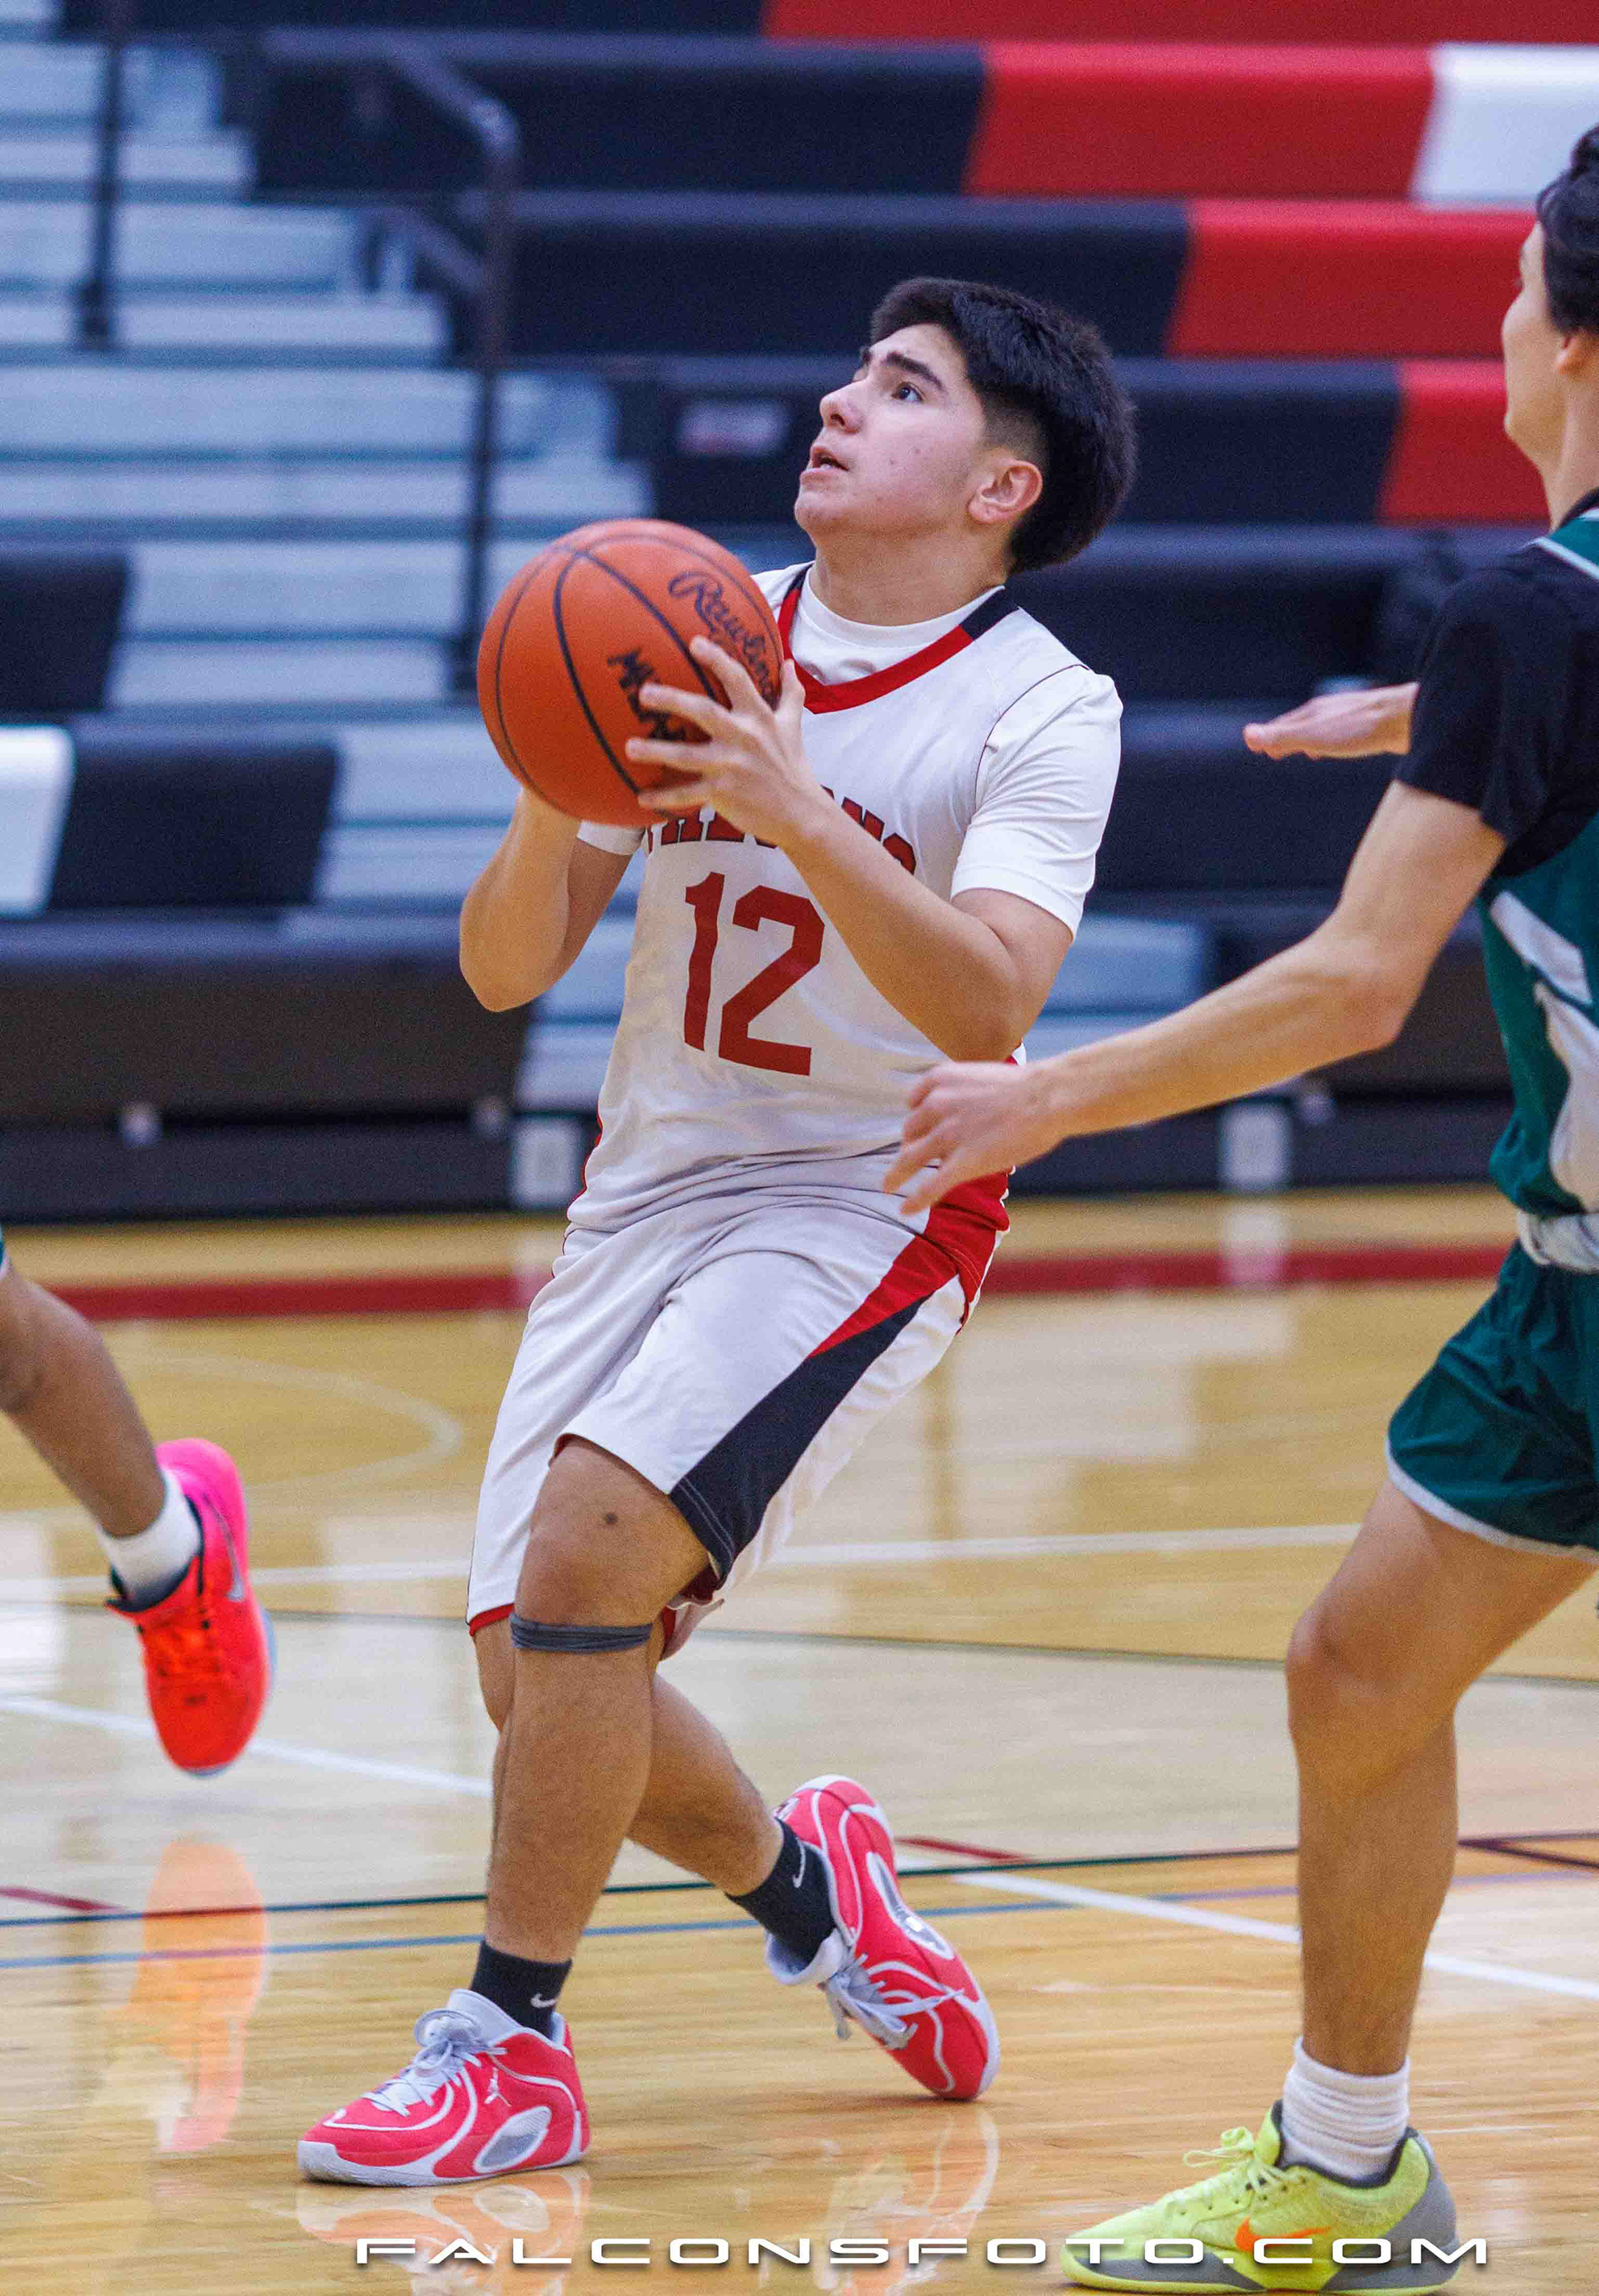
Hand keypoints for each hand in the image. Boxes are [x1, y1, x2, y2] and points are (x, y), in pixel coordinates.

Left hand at [627, 640, 824, 849]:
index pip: (738, 680)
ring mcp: (731, 767)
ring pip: (686, 756)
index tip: (694, 642)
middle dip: (672, 700)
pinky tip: (641, 797)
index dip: (717, 659)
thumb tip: (789, 663)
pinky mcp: (723, 794)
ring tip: (629, 747)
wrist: (801, 813)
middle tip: (642, 693)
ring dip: (656, 752)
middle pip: (703, 712)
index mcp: (758, 717)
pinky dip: (664, 798)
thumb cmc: (793, 766)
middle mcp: (744, 738)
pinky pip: (687, 795)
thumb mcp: (794, 726)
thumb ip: (790, 693)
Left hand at [885, 1061, 1062, 1213]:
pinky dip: (916, 1200)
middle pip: (910, 1131)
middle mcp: (937, 1105)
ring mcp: (948, 1135)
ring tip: (888, 1186)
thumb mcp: (982, 1077)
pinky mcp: (962, 1162)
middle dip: (912, 1145)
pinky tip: (906, 1210)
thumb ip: (964, 1093)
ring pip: (910, 1159)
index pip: (913, 1102)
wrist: (1047, 1096)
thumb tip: (964, 1112)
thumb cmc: (1026, 1087)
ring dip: (897, 1175)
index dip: (916, 1117)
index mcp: (940, 1080)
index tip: (919, 1128)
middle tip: (915, 1157)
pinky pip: (932, 1185)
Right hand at [1244, 682, 1417, 758]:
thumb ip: (1282, 738)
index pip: (1284, 725)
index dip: (1269, 736)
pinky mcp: (1374, 724)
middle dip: (1288, 737)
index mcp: (1315, 711)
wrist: (1409, 718)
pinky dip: (1336, 741)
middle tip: (1274, 750)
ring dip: (1313, 739)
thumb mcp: (1314, 736)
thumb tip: (1247, 735)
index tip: (1256, 745)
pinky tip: (1346, 746)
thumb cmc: (1361, 729)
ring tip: (1308, 750)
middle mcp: (1332, 710)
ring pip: (1326, 728)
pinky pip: (1347, 733)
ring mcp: (1353, 715)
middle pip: (1303, 724)